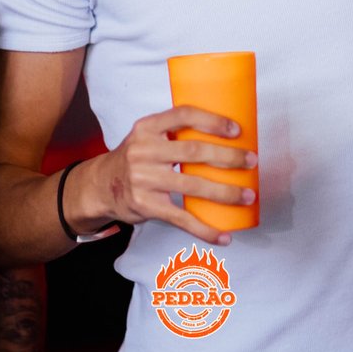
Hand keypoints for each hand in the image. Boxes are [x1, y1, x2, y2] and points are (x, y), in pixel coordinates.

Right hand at [74, 106, 255, 245]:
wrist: (100, 187)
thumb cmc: (135, 158)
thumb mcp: (145, 136)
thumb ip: (173, 133)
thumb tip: (224, 135)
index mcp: (146, 128)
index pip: (182, 115)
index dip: (211, 121)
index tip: (236, 129)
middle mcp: (143, 151)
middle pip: (194, 151)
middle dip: (228, 157)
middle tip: (251, 161)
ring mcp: (144, 180)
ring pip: (193, 185)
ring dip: (225, 192)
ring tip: (247, 195)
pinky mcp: (147, 206)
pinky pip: (182, 219)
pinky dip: (206, 230)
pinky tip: (224, 236)